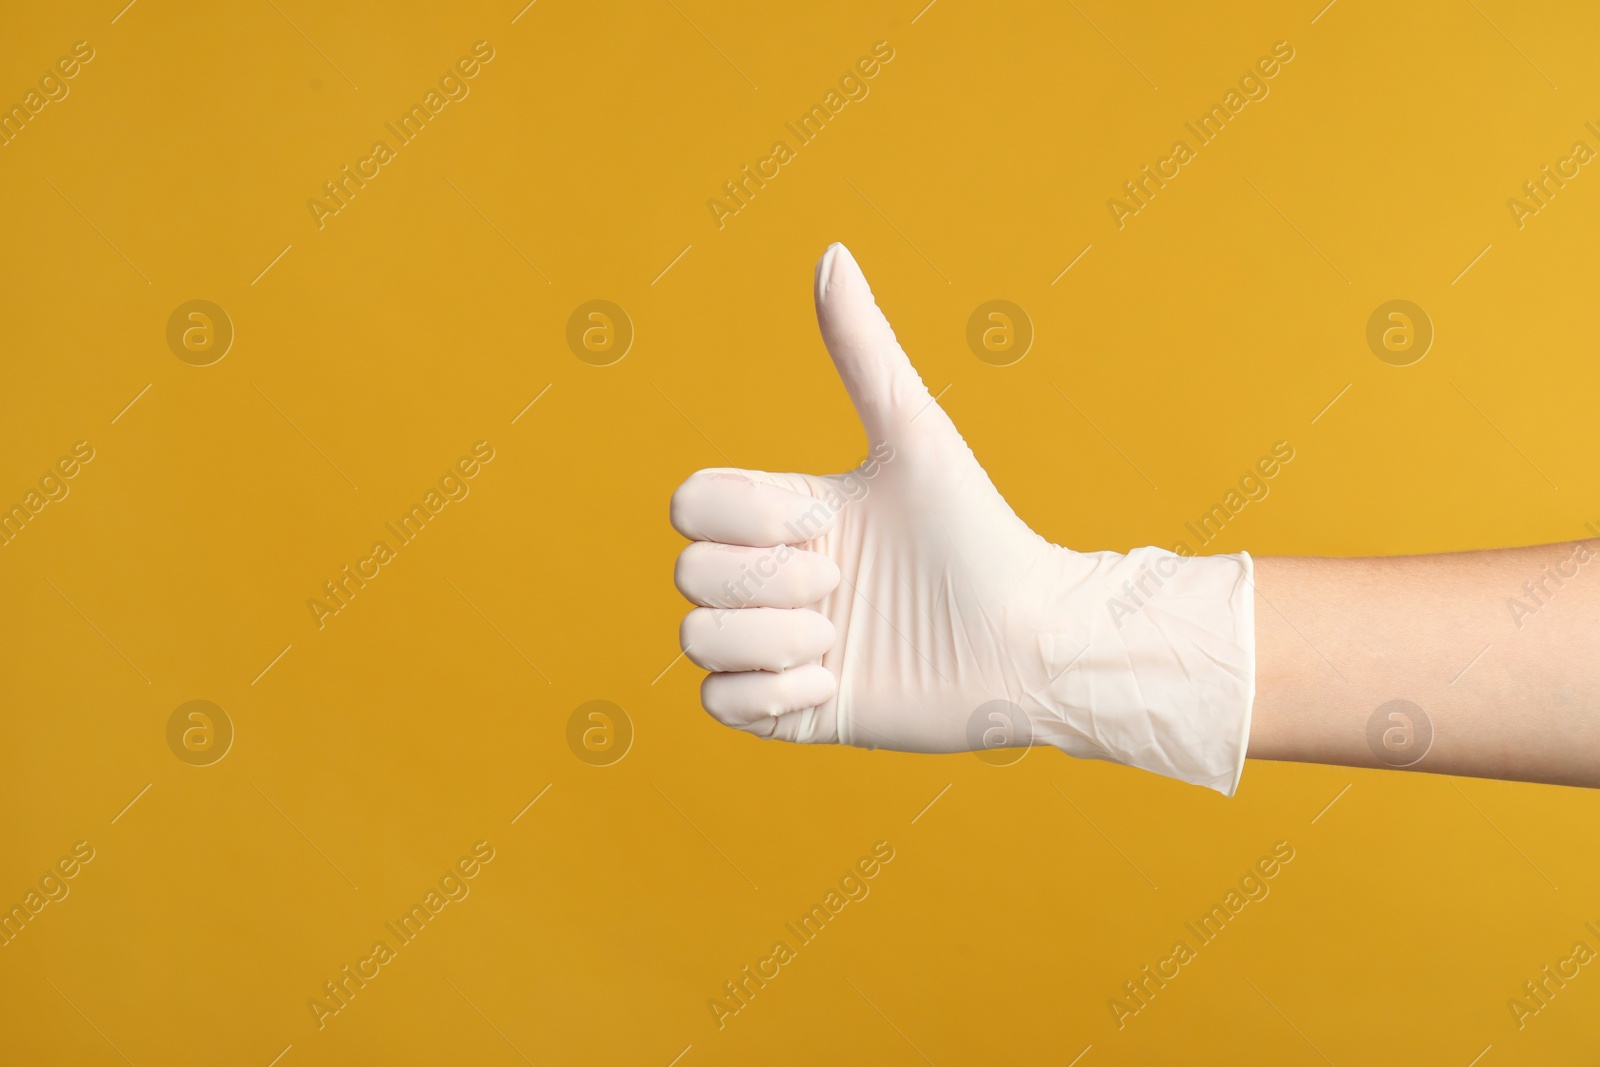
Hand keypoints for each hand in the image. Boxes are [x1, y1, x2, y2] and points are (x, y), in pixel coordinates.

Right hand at [669, 244, 1255, 793]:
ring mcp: (778, 644)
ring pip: (693, 641)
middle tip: (844, 587)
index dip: (741, 516)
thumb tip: (831, 252)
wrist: (1029, 642)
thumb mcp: (915, 439)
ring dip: (766, 641)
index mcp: (785, 513)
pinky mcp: (794, 709)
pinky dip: (768, 695)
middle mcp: (773, 577)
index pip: (691, 503)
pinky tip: (834, 683)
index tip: (822, 522)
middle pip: (688, 572)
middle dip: (764, 583)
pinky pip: (718, 706)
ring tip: (837, 640)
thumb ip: (864, 351)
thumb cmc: (979, 535)